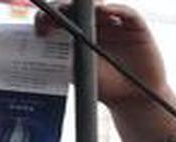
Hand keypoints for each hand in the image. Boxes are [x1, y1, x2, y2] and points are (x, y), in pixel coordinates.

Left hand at [37, 3, 168, 107]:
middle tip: (56, 16)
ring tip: (81, 11)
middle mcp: (94, 24)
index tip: (41, 29)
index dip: (47, 19)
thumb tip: (48, 38)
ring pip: (98, 6)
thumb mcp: (79, 72)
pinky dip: (115, 9)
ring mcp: (114, 22)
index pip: (59, 18)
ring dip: (88, 6)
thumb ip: (66, 55)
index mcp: (77, 34)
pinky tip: (106, 12)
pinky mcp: (134, 25)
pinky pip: (125, 11)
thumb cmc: (106, 87)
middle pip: (76, 7)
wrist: (134, 99)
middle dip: (64, 8)